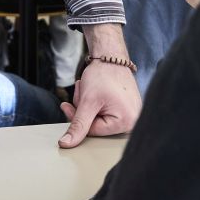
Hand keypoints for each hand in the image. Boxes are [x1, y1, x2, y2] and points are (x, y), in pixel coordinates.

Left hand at [58, 24, 140, 147]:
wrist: (111, 56)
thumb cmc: (103, 75)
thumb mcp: (87, 102)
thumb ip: (78, 125)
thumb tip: (66, 144)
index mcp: (127, 123)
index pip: (92, 132)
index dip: (77, 117)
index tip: (67, 104)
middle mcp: (133, 121)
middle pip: (96, 125)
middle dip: (84, 109)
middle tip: (84, 92)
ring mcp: (130, 114)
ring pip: (98, 118)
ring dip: (88, 105)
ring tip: (91, 89)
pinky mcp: (126, 108)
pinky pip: (104, 112)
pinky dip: (95, 102)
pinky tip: (96, 91)